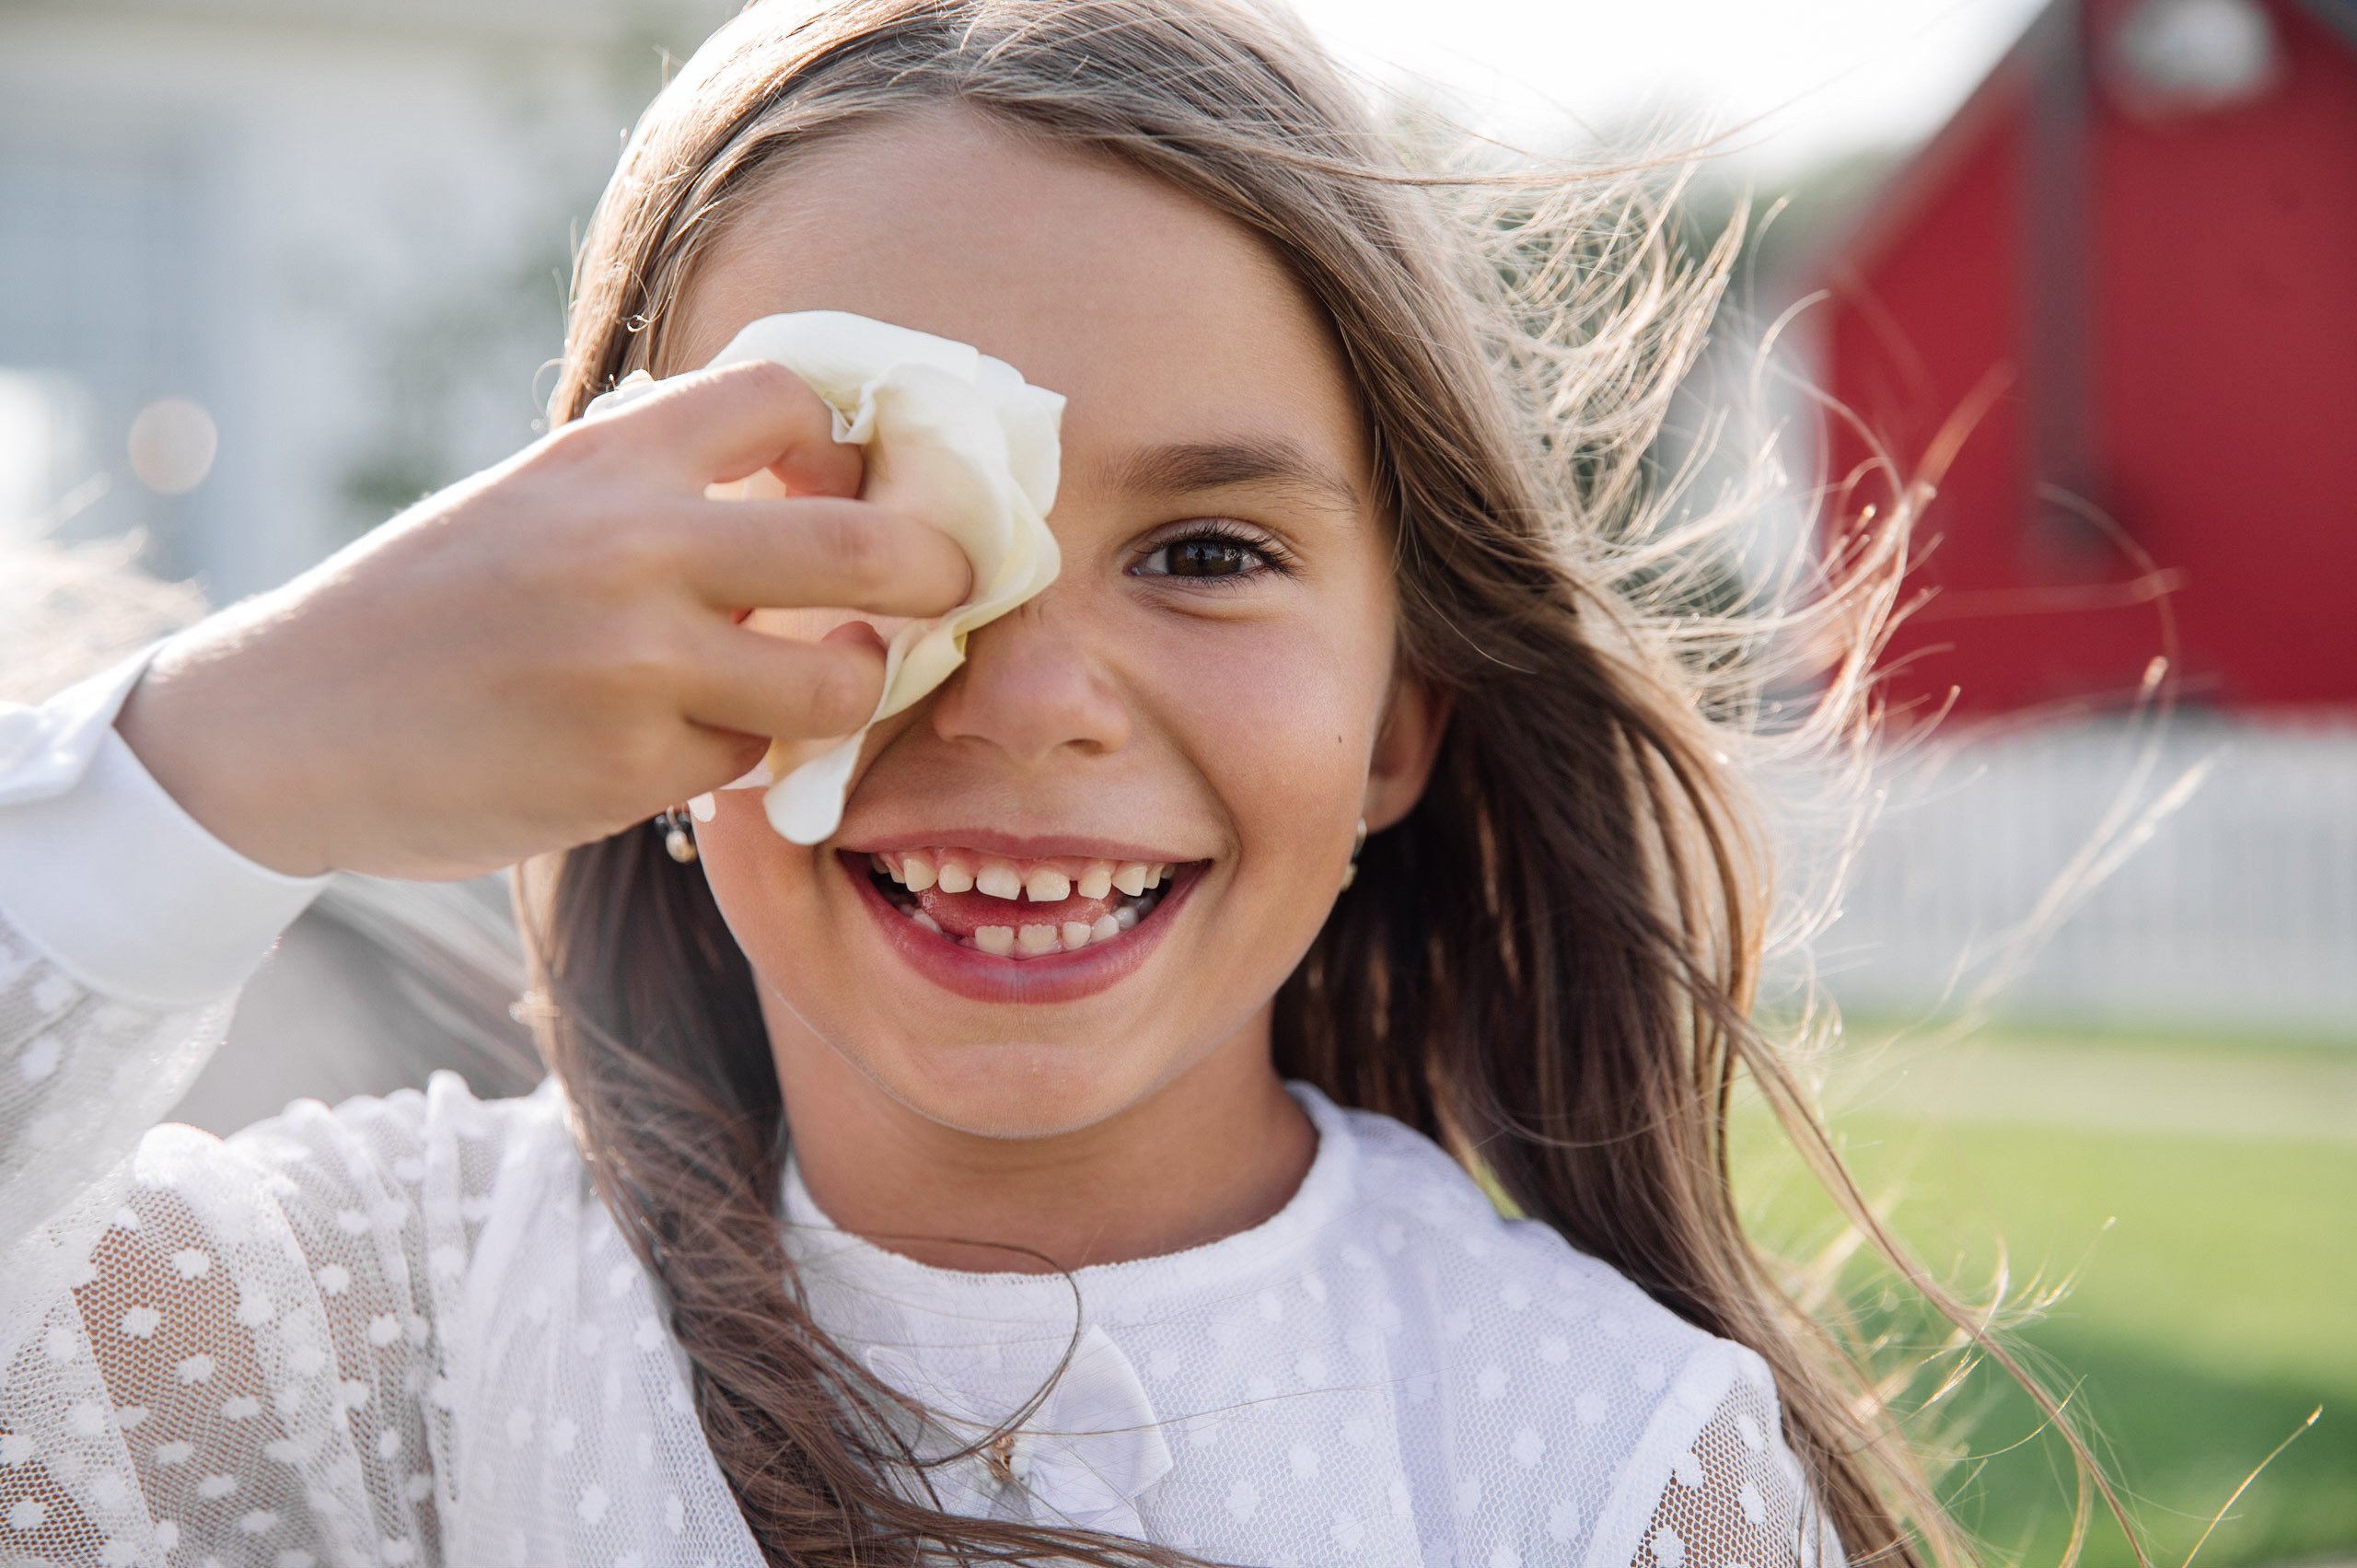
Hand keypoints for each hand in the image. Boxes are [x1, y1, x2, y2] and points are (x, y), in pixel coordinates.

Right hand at [114, 360, 970, 878]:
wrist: (288, 727)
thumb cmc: (425, 608)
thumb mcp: (532, 501)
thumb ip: (655, 481)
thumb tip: (819, 473)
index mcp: (606, 455)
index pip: (789, 399)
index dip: (850, 440)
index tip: (858, 481)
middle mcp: (630, 544)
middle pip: (864, 547)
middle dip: (936, 571)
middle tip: (946, 588)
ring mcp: (633, 662)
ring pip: (833, 682)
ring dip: (845, 689)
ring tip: (814, 682)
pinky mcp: (626, 767)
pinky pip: (747, 760)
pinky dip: (735, 756)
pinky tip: (677, 743)